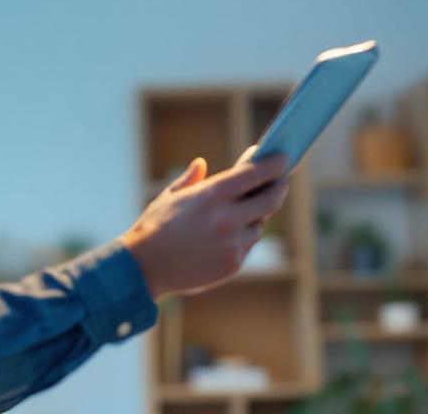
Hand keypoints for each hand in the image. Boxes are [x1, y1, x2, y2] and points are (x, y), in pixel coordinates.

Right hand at [119, 146, 289, 299]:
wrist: (145, 268)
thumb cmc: (154, 227)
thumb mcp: (169, 197)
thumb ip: (190, 179)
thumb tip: (201, 163)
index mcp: (211, 194)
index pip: (255, 174)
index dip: (273, 165)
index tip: (282, 158)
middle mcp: (227, 218)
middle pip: (270, 199)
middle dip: (279, 188)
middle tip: (282, 181)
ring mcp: (232, 243)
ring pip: (259, 225)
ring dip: (256, 216)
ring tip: (247, 210)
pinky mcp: (232, 264)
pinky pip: (247, 245)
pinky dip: (243, 237)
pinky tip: (230, 234)